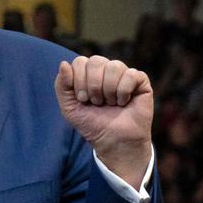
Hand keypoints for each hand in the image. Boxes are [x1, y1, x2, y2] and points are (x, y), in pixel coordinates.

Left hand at [55, 55, 152, 186]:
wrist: (113, 141)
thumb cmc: (92, 124)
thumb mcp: (69, 108)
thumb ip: (62, 85)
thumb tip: (64, 63)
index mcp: (89, 73)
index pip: (80, 62)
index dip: (79, 81)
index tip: (83, 99)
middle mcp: (106, 70)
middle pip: (96, 61)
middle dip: (93, 86)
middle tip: (96, 102)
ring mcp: (124, 73)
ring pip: (114, 66)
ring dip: (108, 90)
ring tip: (110, 104)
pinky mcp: (140, 81)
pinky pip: (131, 74)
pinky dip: (123, 92)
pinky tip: (123, 102)